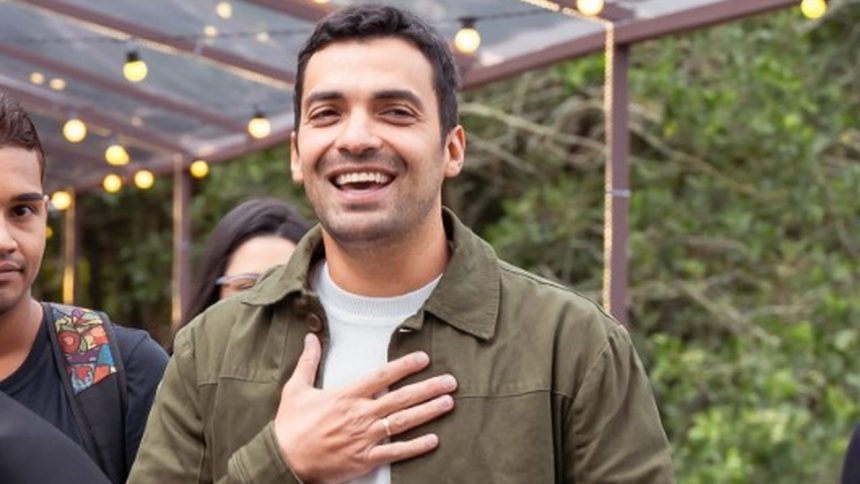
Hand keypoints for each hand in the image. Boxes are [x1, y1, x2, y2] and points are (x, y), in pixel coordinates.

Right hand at [274, 333, 456, 482]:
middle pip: (401, 398)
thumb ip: (308, 362)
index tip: (423, 358)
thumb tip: (311, 337)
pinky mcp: (364, 459)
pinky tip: (433, 439)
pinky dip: (415, 446)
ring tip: (448, 402)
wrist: (284, 459)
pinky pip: (395, 452)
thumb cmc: (290, 425)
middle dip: (428, 388)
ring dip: (428, 412)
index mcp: (345, 396)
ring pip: (403, 422)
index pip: (381, 376)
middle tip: (450, 381)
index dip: (404, 366)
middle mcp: (359, 414)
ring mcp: (364, 438)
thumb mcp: (295, 388)